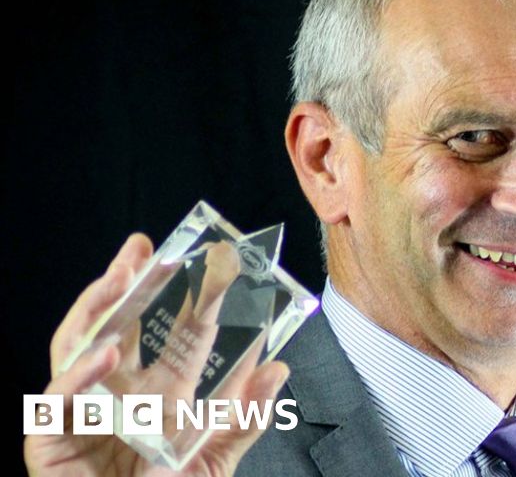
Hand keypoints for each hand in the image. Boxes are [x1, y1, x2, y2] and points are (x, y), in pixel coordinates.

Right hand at [24, 234, 290, 476]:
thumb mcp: (214, 461)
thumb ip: (245, 418)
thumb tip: (278, 367)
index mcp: (160, 393)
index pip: (174, 334)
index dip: (189, 296)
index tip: (210, 260)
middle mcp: (119, 394)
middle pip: (120, 325)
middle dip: (129, 283)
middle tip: (144, 247)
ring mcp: (82, 413)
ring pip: (79, 347)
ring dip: (97, 308)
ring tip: (121, 274)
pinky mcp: (51, 441)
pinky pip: (58, 401)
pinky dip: (79, 374)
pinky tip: (106, 352)